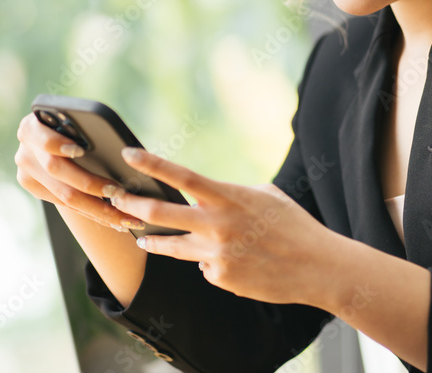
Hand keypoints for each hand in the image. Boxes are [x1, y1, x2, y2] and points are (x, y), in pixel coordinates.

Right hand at [14, 113, 144, 232]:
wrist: (49, 134)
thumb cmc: (71, 124)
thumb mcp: (72, 121)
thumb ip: (81, 129)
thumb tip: (118, 146)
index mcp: (32, 127)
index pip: (43, 138)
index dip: (60, 144)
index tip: (82, 150)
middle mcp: (26, 151)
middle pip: (57, 171)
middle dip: (91, 184)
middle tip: (120, 193)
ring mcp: (27, 173)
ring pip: (63, 196)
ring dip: (97, 208)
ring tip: (122, 216)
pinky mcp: (34, 189)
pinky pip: (65, 205)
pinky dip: (91, 212)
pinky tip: (113, 219)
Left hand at [109, 147, 335, 305]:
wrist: (317, 267)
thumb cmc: (293, 225)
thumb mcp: (264, 195)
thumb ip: (231, 194)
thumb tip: (207, 201)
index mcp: (228, 197)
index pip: (180, 175)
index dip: (151, 163)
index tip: (127, 153)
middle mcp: (216, 224)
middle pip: (159, 213)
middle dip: (130, 204)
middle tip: (114, 198)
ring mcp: (216, 254)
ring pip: (171, 246)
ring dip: (154, 240)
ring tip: (142, 238)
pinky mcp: (220, 277)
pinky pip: (205, 266)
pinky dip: (212, 261)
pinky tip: (235, 260)